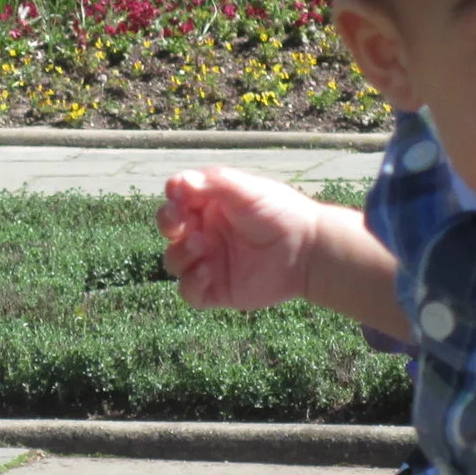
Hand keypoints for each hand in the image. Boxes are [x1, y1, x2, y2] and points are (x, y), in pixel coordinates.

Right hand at [158, 167, 321, 311]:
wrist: (308, 250)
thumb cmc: (280, 212)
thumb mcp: (246, 189)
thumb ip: (212, 183)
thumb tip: (176, 184)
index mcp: (211, 207)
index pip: (177, 202)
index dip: (172, 200)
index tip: (179, 196)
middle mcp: (207, 233)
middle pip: (169, 230)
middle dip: (168, 224)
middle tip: (179, 222)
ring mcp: (211, 262)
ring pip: (174, 261)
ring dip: (180, 253)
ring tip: (201, 245)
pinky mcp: (218, 290)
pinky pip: (189, 291)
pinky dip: (192, 282)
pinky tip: (207, 271)